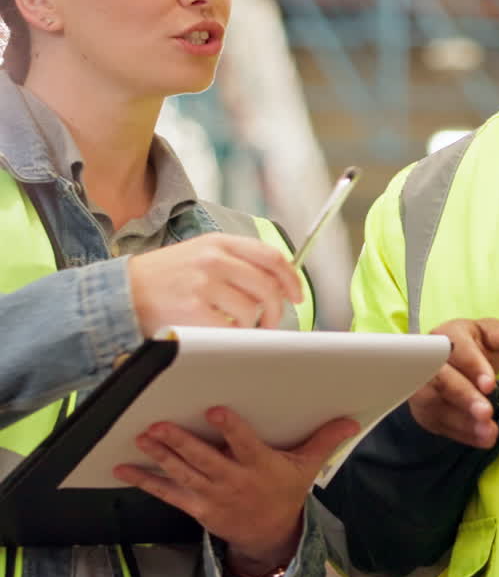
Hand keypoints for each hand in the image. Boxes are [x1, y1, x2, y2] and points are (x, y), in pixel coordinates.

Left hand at [112, 407, 358, 570]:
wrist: (269, 537)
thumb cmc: (284, 492)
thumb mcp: (306, 467)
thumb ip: (324, 440)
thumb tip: (351, 419)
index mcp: (260, 467)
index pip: (245, 445)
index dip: (230, 430)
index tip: (214, 412)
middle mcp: (233, 482)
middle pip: (204, 460)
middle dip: (180, 443)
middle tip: (158, 426)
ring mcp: (212, 496)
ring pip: (183, 473)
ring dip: (160, 456)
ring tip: (143, 437)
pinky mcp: (196, 506)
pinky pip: (167, 493)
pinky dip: (145, 481)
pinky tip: (124, 468)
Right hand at [128, 234, 303, 334]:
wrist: (124, 291)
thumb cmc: (165, 276)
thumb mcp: (200, 254)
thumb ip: (235, 261)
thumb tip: (275, 283)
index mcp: (219, 242)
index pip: (271, 256)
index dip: (291, 278)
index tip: (296, 295)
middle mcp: (214, 259)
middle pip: (267, 286)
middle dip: (276, 309)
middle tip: (271, 322)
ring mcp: (204, 284)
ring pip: (252, 309)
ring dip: (252, 324)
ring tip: (239, 326)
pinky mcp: (194, 309)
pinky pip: (231, 328)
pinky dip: (233, 335)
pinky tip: (222, 331)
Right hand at [408, 317, 498, 447]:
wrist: (452, 359)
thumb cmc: (475, 345)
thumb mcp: (492, 335)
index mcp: (449, 335)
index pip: (458, 349)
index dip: (472, 366)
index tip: (489, 384)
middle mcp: (430, 359)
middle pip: (442, 379)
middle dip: (464, 397)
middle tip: (486, 413)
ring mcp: (423, 385)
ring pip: (437, 405)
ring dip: (463, 421)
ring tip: (488, 432)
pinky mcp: (424, 408)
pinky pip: (440, 423)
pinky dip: (462, 433)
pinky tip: (483, 438)